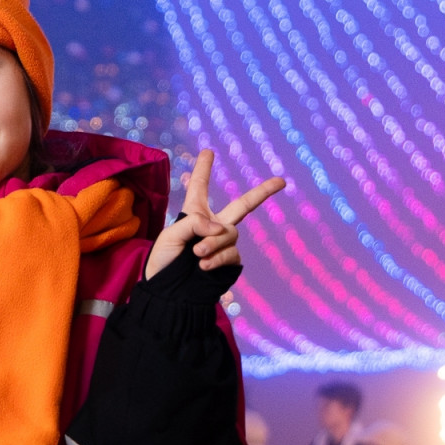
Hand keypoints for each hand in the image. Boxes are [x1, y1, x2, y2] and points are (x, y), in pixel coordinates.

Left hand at [144, 150, 285, 279]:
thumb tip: (221, 228)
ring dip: (213, 243)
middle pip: (243, 205)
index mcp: (193, 214)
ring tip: (196, 255)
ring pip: (229, 233)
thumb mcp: (171, 236)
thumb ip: (194, 223)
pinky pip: (232, 253)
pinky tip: (203, 266)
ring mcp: (223, 244)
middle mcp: (212, 226)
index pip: (199, 187)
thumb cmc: (163, 262)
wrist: (169, 293)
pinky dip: (217, 258)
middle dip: (263, 192)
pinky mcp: (230, 262)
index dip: (203, 169)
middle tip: (282, 181)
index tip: (208, 151)